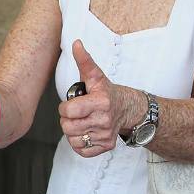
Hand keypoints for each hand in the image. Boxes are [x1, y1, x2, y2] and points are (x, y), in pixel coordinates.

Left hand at [59, 40, 128, 156]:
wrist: (129, 110)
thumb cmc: (108, 92)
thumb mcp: (96, 76)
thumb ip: (84, 60)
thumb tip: (76, 43)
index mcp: (100, 102)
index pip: (68, 111)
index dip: (64, 108)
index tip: (71, 104)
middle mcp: (104, 120)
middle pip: (68, 127)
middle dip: (67, 120)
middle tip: (76, 114)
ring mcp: (106, 135)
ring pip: (73, 139)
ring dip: (72, 131)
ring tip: (81, 122)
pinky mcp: (106, 146)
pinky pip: (81, 150)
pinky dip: (79, 143)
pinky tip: (86, 132)